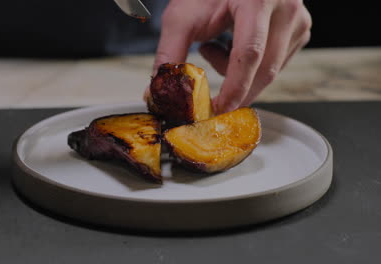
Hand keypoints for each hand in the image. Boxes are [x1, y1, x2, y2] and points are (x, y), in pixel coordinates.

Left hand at [152, 0, 311, 113]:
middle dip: (236, 92)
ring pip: (270, 71)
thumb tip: (161, 90)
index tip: (216, 108)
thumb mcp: (182, 17)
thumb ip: (170, 54)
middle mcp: (286, 9)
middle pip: (265, 70)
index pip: (249, 53)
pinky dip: (250, 68)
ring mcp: (298, 21)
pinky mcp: (299, 31)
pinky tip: (232, 46)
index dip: (234, 87)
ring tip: (214, 49)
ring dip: (239, 75)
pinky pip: (276, 65)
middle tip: (210, 100)